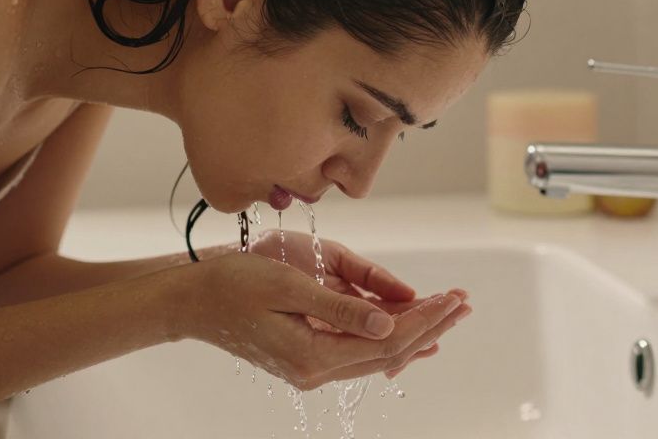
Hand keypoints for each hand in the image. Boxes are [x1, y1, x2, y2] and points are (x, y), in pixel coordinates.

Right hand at [248, 230, 468, 377]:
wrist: (193, 302)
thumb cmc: (234, 285)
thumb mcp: (289, 287)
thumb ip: (341, 308)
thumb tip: (388, 325)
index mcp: (313, 356)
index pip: (386, 341)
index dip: (424, 319)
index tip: (452, 298)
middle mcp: (316, 371)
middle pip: (389, 352)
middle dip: (430, 326)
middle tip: (464, 303)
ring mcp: (312, 367)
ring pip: (377, 353)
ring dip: (415, 331)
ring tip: (449, 310)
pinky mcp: (308, 355)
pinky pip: (359, 350)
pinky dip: (389, 336)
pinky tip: (412, 328)